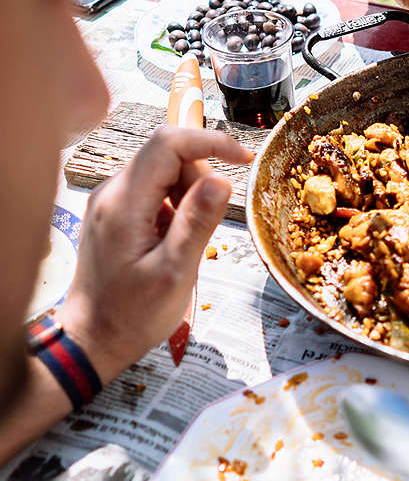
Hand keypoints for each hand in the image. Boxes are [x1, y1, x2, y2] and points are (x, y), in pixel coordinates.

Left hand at [55, 127, 252, 381]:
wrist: (93, 338)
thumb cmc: (133, 314)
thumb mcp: (175, 272)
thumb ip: (198, 223)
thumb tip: (222, 180)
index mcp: (124, 203)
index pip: (168, 144)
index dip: (210, 142)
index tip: (244, 159)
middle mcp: (112, 193)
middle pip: (167, 155)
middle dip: (200, 178)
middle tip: (206, 225)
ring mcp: (111, 202)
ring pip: (163, 172)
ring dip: (188, 195)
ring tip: (185, 242)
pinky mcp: (116, 213)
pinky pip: (154, 191)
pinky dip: (175, 207)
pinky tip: (172, 242)